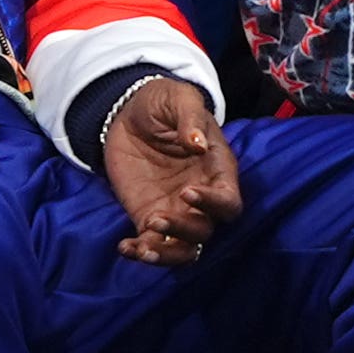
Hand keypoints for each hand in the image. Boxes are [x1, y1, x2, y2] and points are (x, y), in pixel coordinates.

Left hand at [102, 78, 241, 266]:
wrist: (128, 112)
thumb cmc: (163, 102)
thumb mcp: (178, 98)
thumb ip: (190, 117)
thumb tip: (198, 143)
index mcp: (216, 169)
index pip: (228, 200)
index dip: (214, 204)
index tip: (187, 193)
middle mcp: (201, 196)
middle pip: (206, 230)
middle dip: (184, 230)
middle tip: (156, 218)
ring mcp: (176, 210)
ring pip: (184, 248)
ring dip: (166, 254)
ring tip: (142, 247)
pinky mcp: (149, 216)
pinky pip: (152, 244)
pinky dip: (140, 252)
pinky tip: (125, 247)